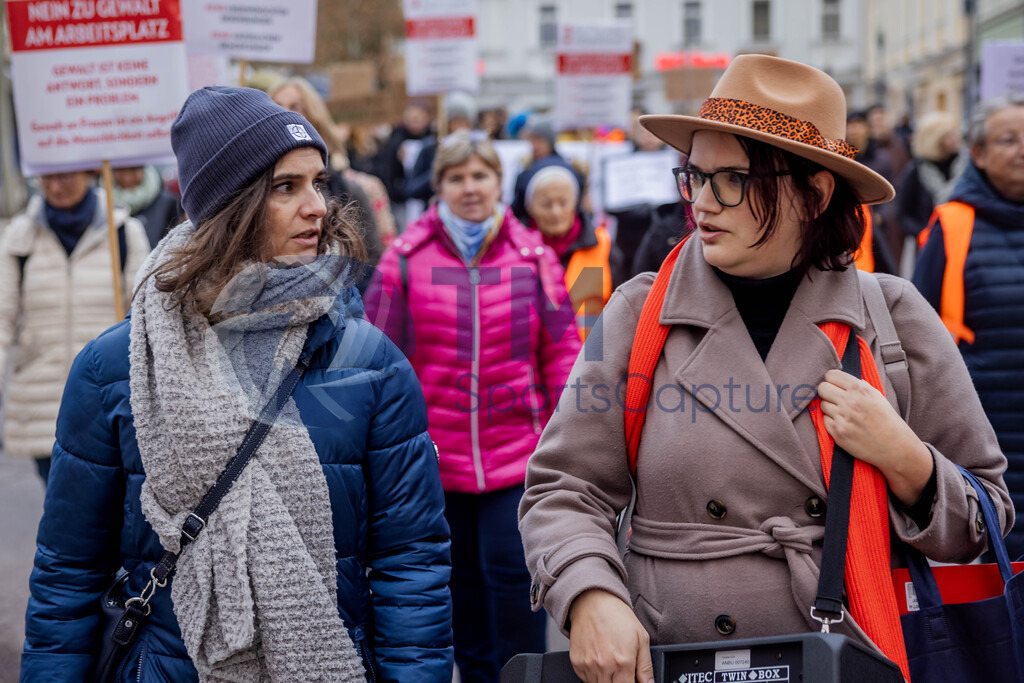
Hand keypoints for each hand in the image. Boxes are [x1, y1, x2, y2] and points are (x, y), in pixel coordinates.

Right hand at [567, 589, 654, 682]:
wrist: (592, 602)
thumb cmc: (617, 616)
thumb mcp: (641, 638)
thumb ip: (646, 667)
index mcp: (623, 662)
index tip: (632, 678)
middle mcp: (604, 666)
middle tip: (622, 671)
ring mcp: (588, 666)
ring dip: (607, 681)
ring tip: (610, 663)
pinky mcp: (577, 663)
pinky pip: (586, 680)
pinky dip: (594, 676)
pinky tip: (599, 661)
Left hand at [817, 369, 932, 504]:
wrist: (895, 446)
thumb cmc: (886, 420)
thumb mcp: (876, 395)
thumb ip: (857, 386)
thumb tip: (837, 379)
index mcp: (860, 389)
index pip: (831, 375)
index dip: (831, 381)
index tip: (835, 386)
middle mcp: (850, 401)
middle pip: (822, 388)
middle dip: (827, 393)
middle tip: (835, 399)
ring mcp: (842, 417)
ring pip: (822, 404)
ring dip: (830, 408)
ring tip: (844, 414)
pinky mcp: (837, 431)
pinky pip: (824, 420)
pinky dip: (831, 422)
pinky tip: (845, 425)